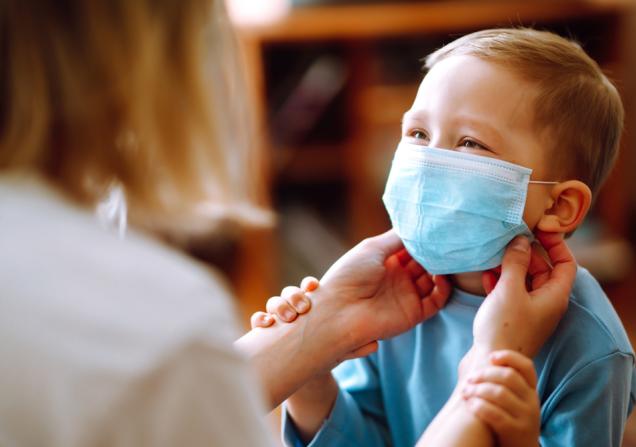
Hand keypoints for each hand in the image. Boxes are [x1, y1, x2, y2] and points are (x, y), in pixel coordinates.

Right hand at [251, 277, 381, 359]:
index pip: (309, 286)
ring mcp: (280, 317)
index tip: (313, 285)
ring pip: (274, 301)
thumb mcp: (343, 347)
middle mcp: (295, 307)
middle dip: (294, 295)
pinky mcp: (268, 331)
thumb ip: (356, 345)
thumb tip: (374, 344)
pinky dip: (260, 319)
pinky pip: (258, 319)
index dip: (309, 284)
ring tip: (286, 317)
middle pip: (290, 291)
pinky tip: (266, 324)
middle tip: (302, 306)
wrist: (310, 370)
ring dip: (278, 305)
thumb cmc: (330, 350)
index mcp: (315, 303)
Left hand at [311, 229, 451, 352]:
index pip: (411, 248)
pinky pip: (436, 300)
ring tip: (447, 256)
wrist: (340, 311)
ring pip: (433, 279)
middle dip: (435, 252)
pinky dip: (443, 288)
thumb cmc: (350, 275)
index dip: (423, 239)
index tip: (437, 228)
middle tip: (446, 241)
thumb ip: (397, 238)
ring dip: (441, 268)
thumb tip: (418, 226)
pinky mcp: (414, 313)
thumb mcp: (372, 247)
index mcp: (385, 261)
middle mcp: (397, 277)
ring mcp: (406, 295)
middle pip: (424, 262)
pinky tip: (442, 275)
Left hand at [461, 350, 539, 446]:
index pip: (526, 366)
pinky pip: (495, 414)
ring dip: (478, 390)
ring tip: (465, 392)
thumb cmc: (510, 419)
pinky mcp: (516, 431)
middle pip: (508, 376)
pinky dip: (479, 406)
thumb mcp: (514, 400)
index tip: (491, 357)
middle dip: (484, 374)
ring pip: (500, 394)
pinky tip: (470, 405)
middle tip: (469, 379)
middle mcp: (532, 401)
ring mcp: (527, 417)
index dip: (509, 357)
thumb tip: (480, 358)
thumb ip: (503, 383)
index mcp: (531, 390)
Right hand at [471, 231, 575, 357]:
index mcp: (554, 297)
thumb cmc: (504, 328)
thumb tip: (521, 241)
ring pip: (524, 281)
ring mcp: (528, 312)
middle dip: (527, 254)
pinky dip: (500, 282)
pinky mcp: (512, 318)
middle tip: (509, 239)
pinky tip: (485, 275)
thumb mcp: (510, 290)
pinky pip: (510, 293)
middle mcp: (545, 304)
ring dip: (510, 267)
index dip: (556, 245)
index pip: (565, 264)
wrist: (490, 364)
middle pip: (543, 271)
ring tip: (493, 254)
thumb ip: (516, 263)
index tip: (539, 230)